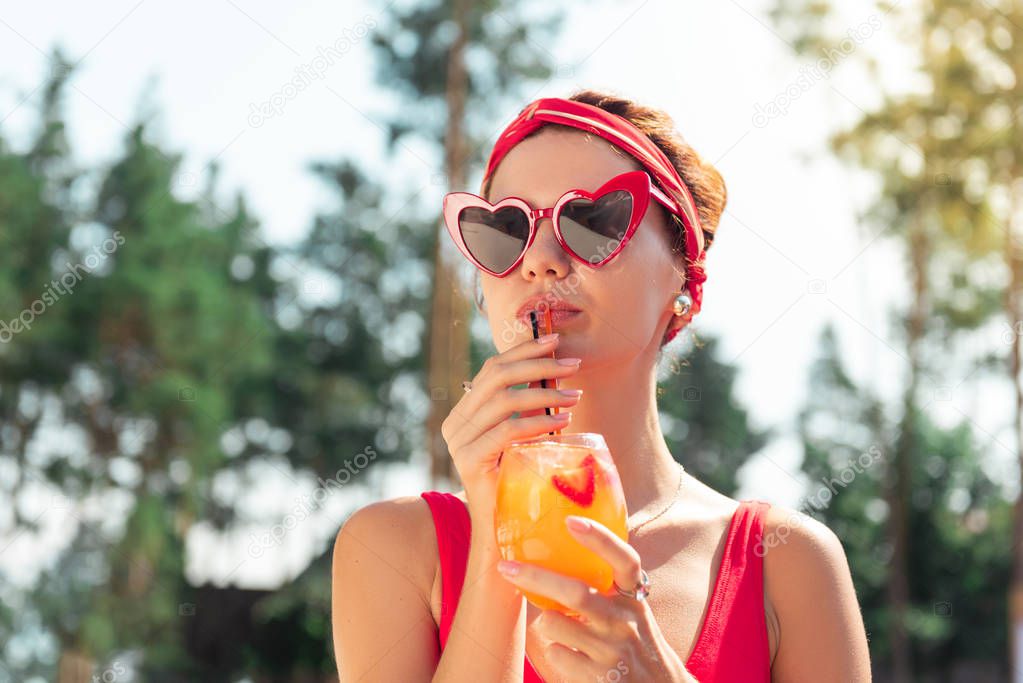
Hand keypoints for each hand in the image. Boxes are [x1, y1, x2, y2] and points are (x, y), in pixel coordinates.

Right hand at [440, 334, 582, 526]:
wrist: (503, 529)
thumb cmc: (519, 481)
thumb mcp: (521, 436)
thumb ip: (527, 407)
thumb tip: (558, 369)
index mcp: (464, 412)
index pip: (492, 368)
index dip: (524, 351)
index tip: (555, 339)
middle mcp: (455, 423)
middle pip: (497, 377)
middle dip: (539, 365)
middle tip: (573, 365)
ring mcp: (459, 442)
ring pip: (504, 401)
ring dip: (545, 394)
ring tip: (575, 395)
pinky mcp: (470, 460)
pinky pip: (507, 431)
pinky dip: (539, 423)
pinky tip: (564, 422)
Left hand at [496, 516, 696, 682]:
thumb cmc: (633, 639)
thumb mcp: (629, 609)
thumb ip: (605, 585)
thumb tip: (560, 548)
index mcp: (634, 597)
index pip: (625, 561)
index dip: (600, 539)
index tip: (571, 520)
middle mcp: (625, 621)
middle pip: (575, 594)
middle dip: (536, 577)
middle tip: (506, 567)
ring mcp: (612, 651)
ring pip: (555, 625)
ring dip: (547, 622)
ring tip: (561, 626)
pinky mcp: (599, 678)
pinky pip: (556, 653)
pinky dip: (556, 651)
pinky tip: (573, 655)